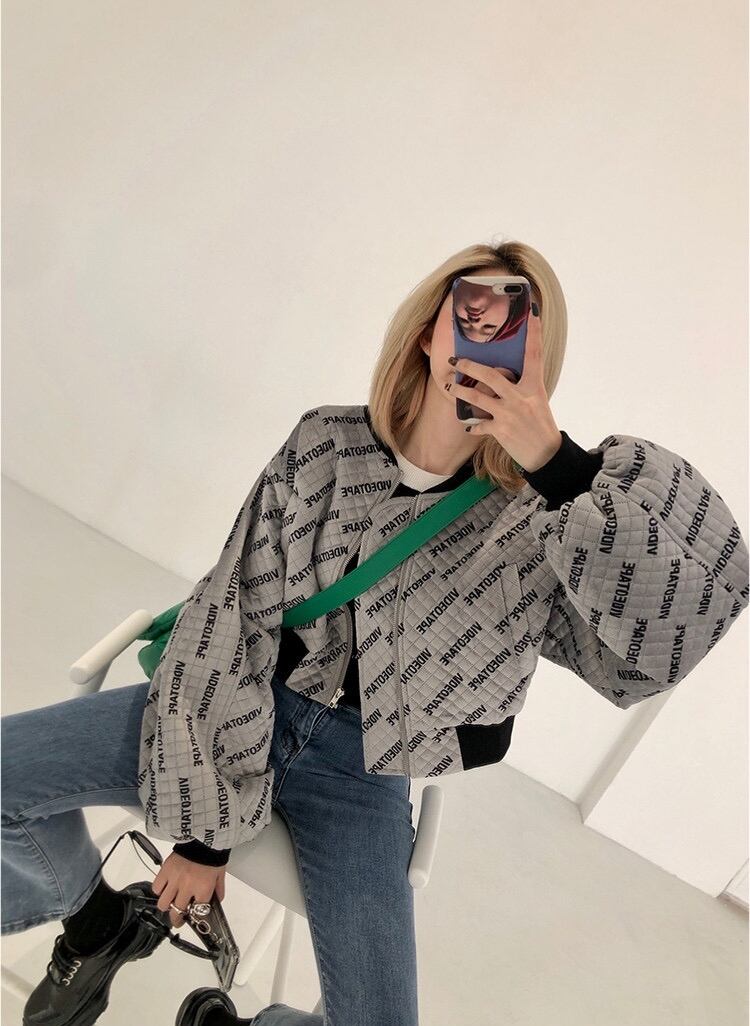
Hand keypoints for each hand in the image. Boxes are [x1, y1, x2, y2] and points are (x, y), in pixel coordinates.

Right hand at [151, 851, 226, 928]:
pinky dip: (159, 891)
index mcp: (203, 889)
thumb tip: (216, 903)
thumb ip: (218, 891)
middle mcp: (187, 887)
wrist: (204, 837)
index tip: (193, 917)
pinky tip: (165, 888)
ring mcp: (174, 879)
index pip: (197, 912)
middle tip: (178, 920)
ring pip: (163, 904)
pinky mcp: (165, 871)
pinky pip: (156, 888)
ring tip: (170, 903)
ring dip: (167, 906)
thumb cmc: (212, 856)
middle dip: (177, 920)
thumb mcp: (220, 875)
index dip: (195, 916)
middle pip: (177, 913)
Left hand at [447, 303, 562, 473]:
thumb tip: (503, 378)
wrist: (546, 455)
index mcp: (534, 387)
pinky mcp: (500, 430)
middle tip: (456, 361)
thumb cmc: (541, 426)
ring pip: (478, 398)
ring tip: (450, 388)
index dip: (534, 333)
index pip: (534, 354)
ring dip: (461, 392)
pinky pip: (479, 425)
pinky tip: (469, 425)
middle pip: (491, 375)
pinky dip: (473, 425)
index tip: (532, 313)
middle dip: (470, 367)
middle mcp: (520, 397)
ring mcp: (509, 414)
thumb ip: (522, 388)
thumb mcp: (537, 401)